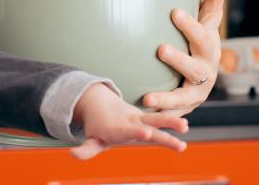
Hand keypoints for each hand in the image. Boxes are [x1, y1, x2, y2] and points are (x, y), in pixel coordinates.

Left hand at [71, 84, 188, 159]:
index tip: (146, 132)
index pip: (127, 131)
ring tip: (186, 126)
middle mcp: (131, 123)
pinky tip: (186, 128)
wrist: (101, 104)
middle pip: (148, 125)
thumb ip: (86, 149)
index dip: (136, 132)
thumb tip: (73, 155)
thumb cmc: (99, 127)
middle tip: (177, 131)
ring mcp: (140, 120)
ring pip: (156, 120)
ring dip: (170, 122)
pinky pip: (160, 122)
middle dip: (161, 128)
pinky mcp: (147, 120)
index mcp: (117, 129)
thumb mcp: (93, 139)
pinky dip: (172, 123)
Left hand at [142, 0, 224, 115]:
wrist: (200, 76)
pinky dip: (161, 114)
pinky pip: (172, 112)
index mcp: (208, 46)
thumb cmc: (199, 42)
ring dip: (167, 97)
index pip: (203, 33)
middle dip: (179, 59)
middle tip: (161, 49)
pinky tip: (144, 112)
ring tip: (149, 97)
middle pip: (195, 66)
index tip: (174, 12)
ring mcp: (196, 91)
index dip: (191, 24)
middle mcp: (205, 70)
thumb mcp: (206, 21)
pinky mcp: (185, 106)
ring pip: (184, 96)